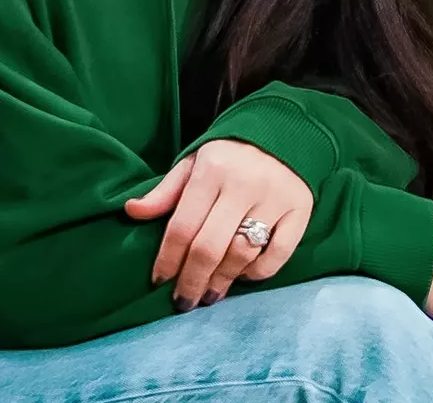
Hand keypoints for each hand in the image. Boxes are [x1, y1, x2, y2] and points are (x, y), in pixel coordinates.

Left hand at [125, 140, 312, 309]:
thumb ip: (165, 191)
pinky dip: (258, 272)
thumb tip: (132, 211)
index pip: (182, 227)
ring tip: (210, 293)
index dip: (167, 260)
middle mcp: (245, 184)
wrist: (286, 130)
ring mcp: (275, 197)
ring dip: (222, 282)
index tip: (159, 281)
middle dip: (191, 282)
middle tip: (184, 301)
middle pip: (210, 248)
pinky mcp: (300, 208)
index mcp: (212, 170)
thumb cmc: (231, 155)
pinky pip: (278, 254)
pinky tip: (244, 275)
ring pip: (242, 255)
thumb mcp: (195, 162)